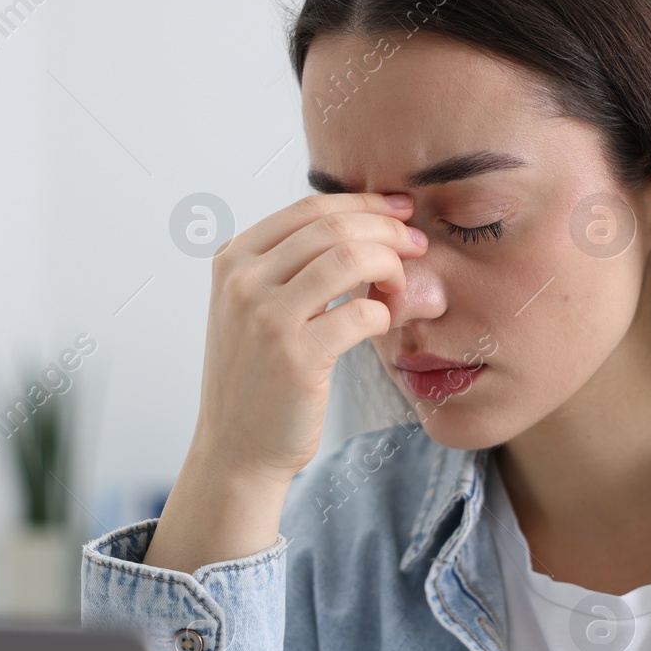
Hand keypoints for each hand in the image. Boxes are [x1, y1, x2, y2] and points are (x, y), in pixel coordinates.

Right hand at [193, 191, 424, 484]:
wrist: (235, 448)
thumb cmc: (257, 376)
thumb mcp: (253, 307)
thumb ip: (290, 265)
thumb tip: (362, 224)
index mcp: (233, 260)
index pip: (310, 207)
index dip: (365, 203)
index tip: (400, 212)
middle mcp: (243, 282)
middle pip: (334, 226)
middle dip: (388, 230)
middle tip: (418, 246)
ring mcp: (266, 318)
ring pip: (350, 258)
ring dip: (391, 266)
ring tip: (402, 286)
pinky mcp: (295, 357)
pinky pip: (361, 313)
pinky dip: (383, 313)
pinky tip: (382, 324)